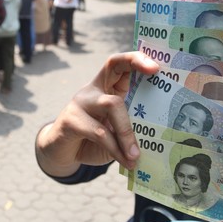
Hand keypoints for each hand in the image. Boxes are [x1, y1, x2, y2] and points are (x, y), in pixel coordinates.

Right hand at [36, 52, 159, 177]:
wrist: (61, 153)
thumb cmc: (93, 140)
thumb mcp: (115, 131)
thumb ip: (132, 126)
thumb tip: (161, 134)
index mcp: (106, 86)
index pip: (119, 63)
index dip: (136, 59)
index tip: (156, 67)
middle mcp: (92, 89)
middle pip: (115, 69)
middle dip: (138, 69)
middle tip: (157, 76)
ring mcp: (80, 102)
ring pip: (111, 104)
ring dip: (128, 133)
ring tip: (137, 155)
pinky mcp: (70, 121)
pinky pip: (99, 133)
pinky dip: (116, 150)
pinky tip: (127, 162)